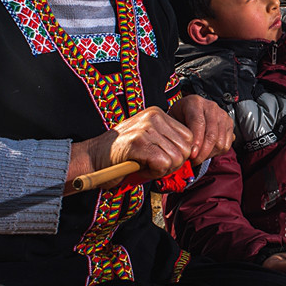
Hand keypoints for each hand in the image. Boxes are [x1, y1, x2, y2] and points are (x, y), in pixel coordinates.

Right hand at [66, 106, 194, 193]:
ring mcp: (145, 128)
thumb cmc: (123, 153)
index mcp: (158, 113)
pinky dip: (154, 172)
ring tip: (145, 164)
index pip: (189, 137)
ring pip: (176, 157)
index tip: (162, 158)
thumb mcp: (149, 139)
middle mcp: (153, 117)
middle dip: (173, 164)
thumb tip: (192, 154)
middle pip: (186, 148)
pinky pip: (163, 163)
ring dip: (162, 169)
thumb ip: (169, 142)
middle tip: (154, 165)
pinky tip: (140, 167)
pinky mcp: (137, 143)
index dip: (179, 154)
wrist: (93, 157)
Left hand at [168, 94, 234, 165]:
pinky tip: (207, 152)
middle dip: (203, 153)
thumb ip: (179, 133)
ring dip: (209, 154)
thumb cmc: (180, 116)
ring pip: (220, 142)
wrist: (190, 109)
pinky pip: (226, 144)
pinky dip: (217, 153)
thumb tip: (185, 151)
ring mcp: (222, 115)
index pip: (199, 124)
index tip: (191, 155)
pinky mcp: (229, 124)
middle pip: (212, 135)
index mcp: (195, 103)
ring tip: (199, 156)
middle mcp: (211, 107)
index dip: (196, 142)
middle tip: (194, 161)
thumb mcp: (174, 120)